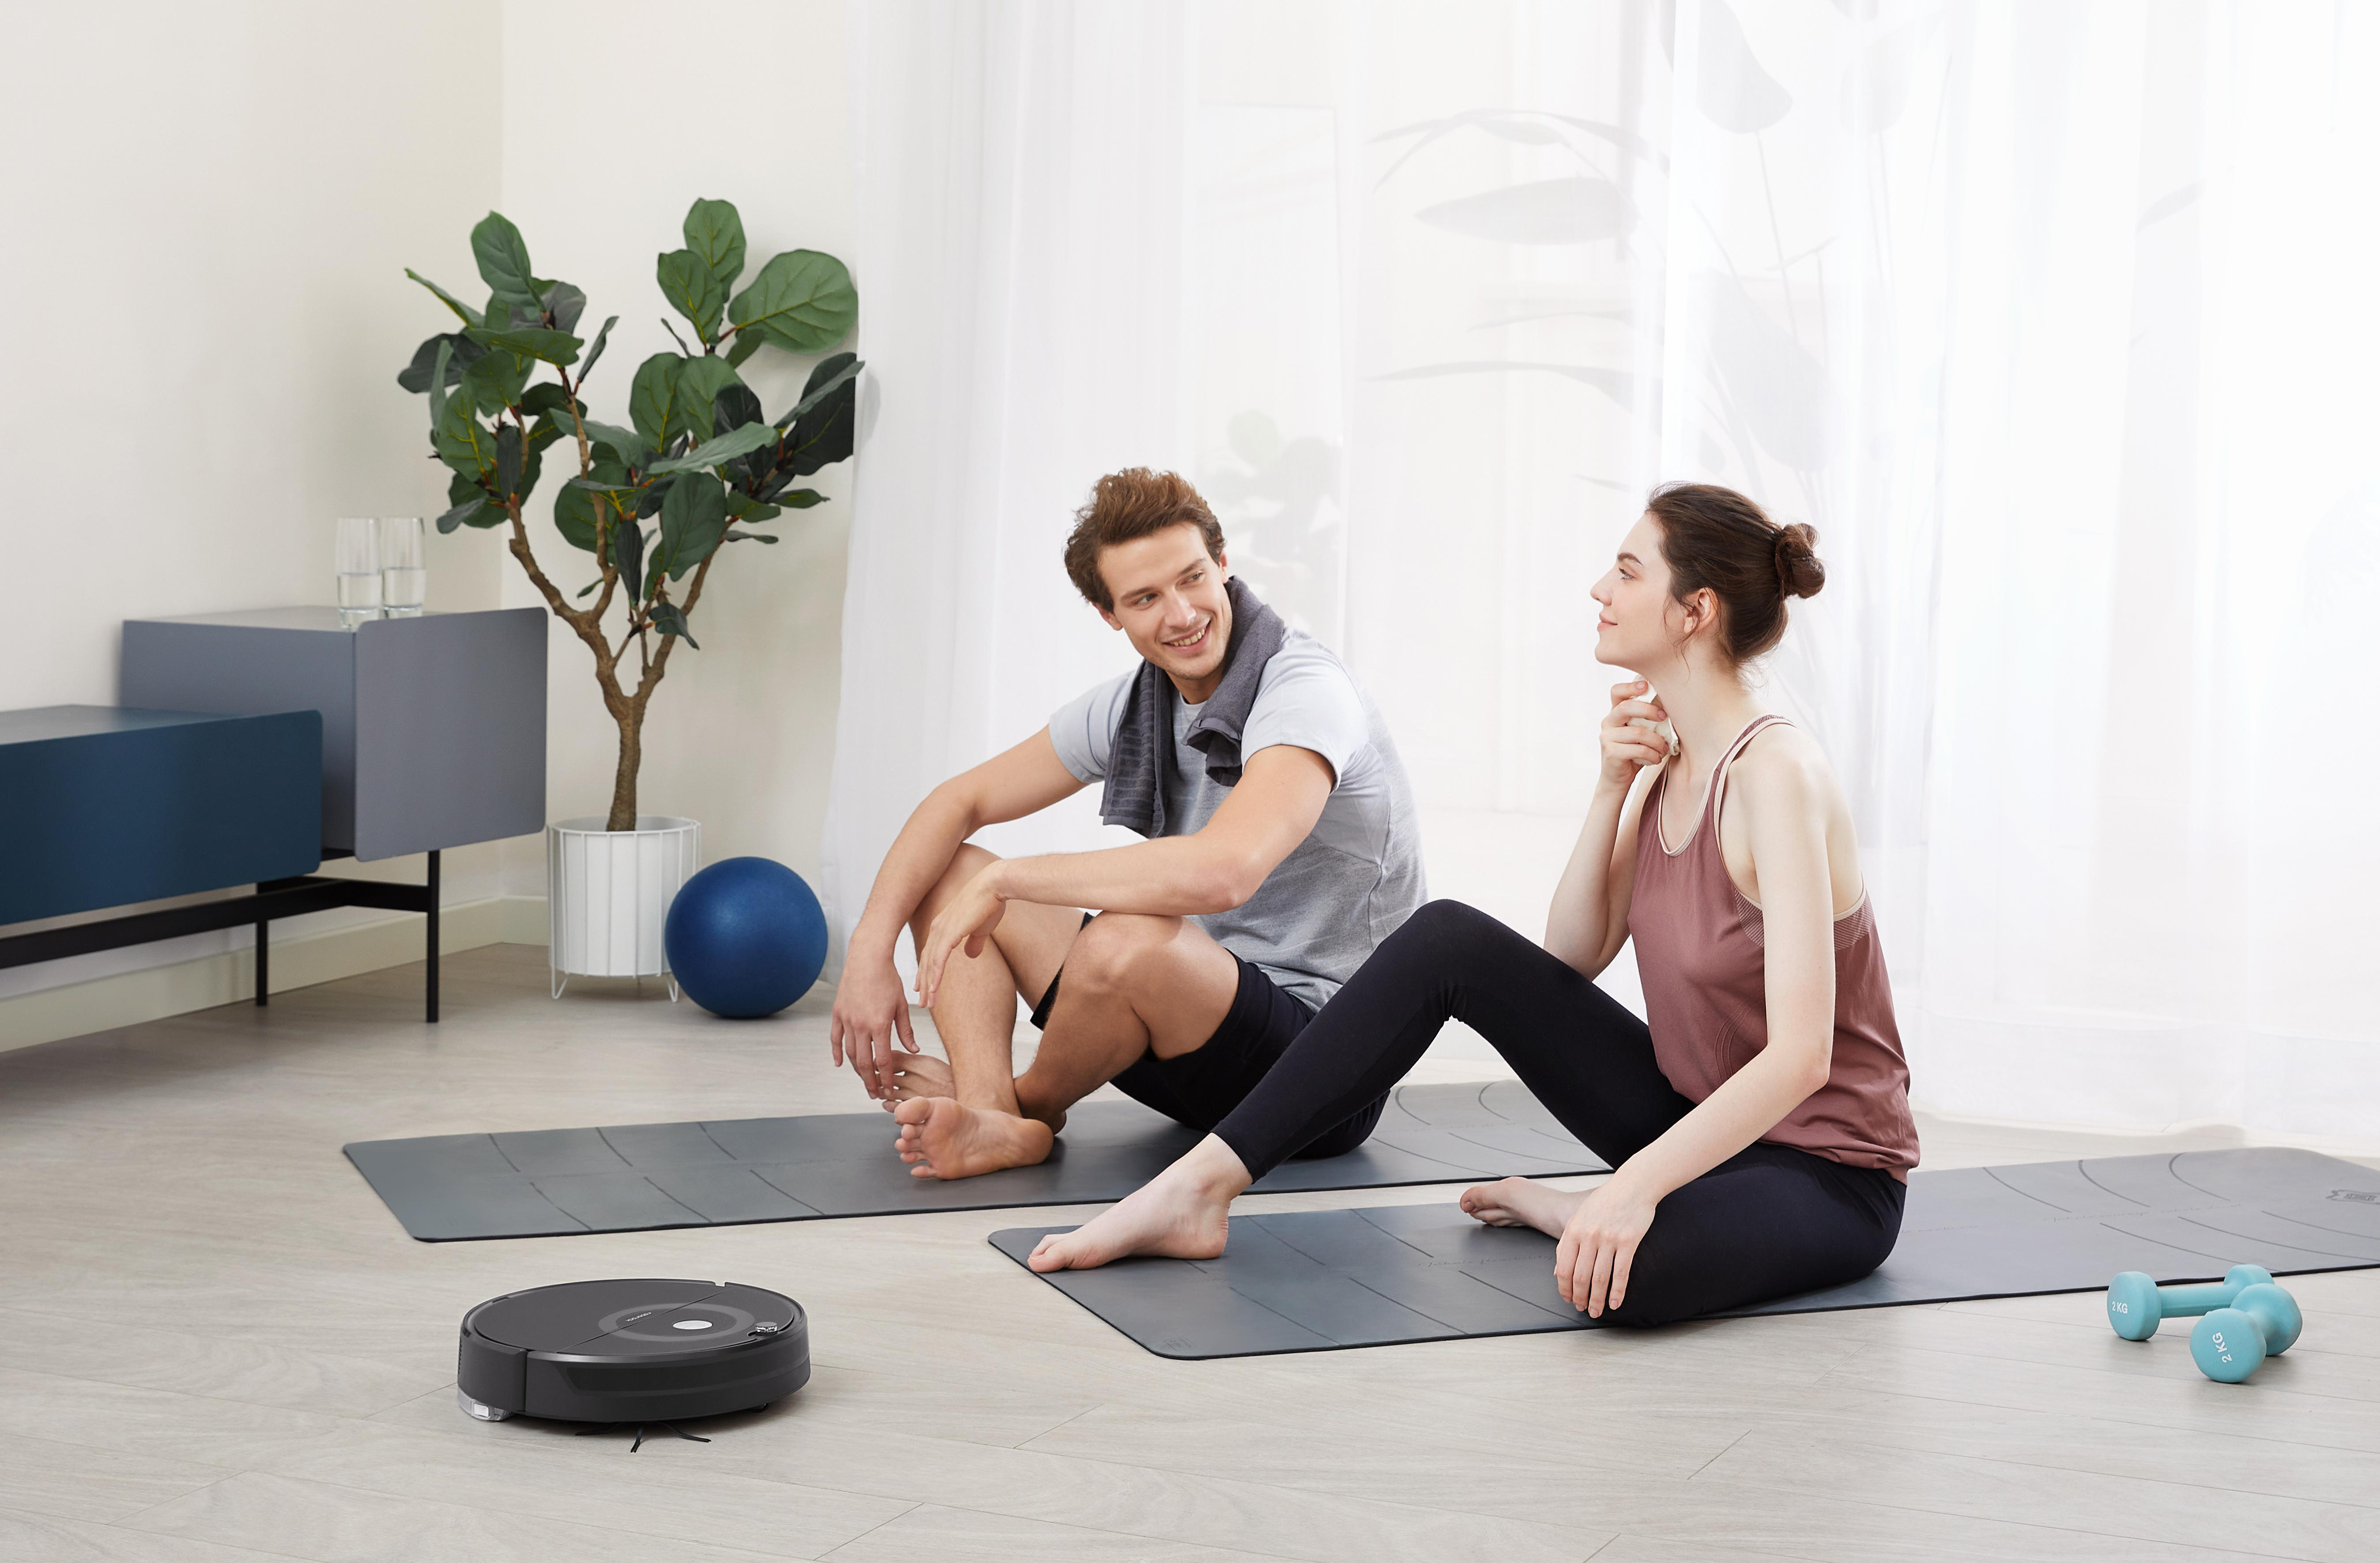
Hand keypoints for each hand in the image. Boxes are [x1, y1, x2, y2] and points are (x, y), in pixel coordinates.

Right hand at [829, 951, 917, 1099]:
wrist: (868, 959)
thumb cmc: (889, 980)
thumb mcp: (902, 1006)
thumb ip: (906, 1031)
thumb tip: (913, 1050)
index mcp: (880, 1025)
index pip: (883, 1060)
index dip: (885, 1078)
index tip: (888, 1090)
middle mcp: (861, 1025)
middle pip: (864, 1062)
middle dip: (870, 1081)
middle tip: (874, 1094)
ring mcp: (847, 1020)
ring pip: (849, 1053)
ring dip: (856, 1070)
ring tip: (863, 1080)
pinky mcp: (838, 1013)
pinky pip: (835, 1038)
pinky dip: (836, 1053)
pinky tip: (840, 1064)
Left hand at [914, 863, 1007, 1009]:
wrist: (994, 886)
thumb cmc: (990, 903)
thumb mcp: (980, 928)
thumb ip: (974, 942)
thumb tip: (971, 954)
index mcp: (943, 925)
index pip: (931, 953)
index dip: (927, 971)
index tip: (924, 986)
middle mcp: (938, 928)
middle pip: (927, 961)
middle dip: (924, 983)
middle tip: (922, 1001)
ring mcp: (942, 931)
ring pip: (930, 964)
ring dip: (929, 985)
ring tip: (927, 1003)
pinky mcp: (949, 933)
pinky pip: (938, 960)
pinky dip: (935, 976)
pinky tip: (933, 990)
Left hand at [1554, 1176, 1658, 1316]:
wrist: (1632, 1186)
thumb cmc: (1605, 1202)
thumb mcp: (1578, 1218)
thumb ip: (1566, 1244)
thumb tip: (1557, 1271)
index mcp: (1573, 1230)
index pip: (1563, 1268)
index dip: (1564, 1288)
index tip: (1567, 1299)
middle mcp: (1589, 1236)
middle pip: (1580, 1276)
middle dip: (1579, 1298)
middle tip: (1582, 1309)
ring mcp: (1609, 1239)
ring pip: (1599, 1278)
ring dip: (1597, 1300)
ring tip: (1596, 1311)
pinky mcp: (1628, 1242)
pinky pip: (1621, 1273)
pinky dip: (1617, 1292)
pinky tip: (1615, 1303)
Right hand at [1598, 680, 1670, 790]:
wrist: (1617, 779)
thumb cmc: (1633, 753)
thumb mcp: (1639, 733)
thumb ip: (1645, 720)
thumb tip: (1670, 708)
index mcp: (1615, 713)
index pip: (1616, 692)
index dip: (1630, 686)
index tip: (1646, 686)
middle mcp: (1608, 722)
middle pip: (1626, 708)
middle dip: (1649, 710)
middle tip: (1664, 717)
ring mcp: (1607, 737)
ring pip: (1638, 732)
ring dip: (1657, 741)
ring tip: (1664, 748)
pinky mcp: (1611, 753)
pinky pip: (1638, 749)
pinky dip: (1652, 755)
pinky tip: (1656, 759)